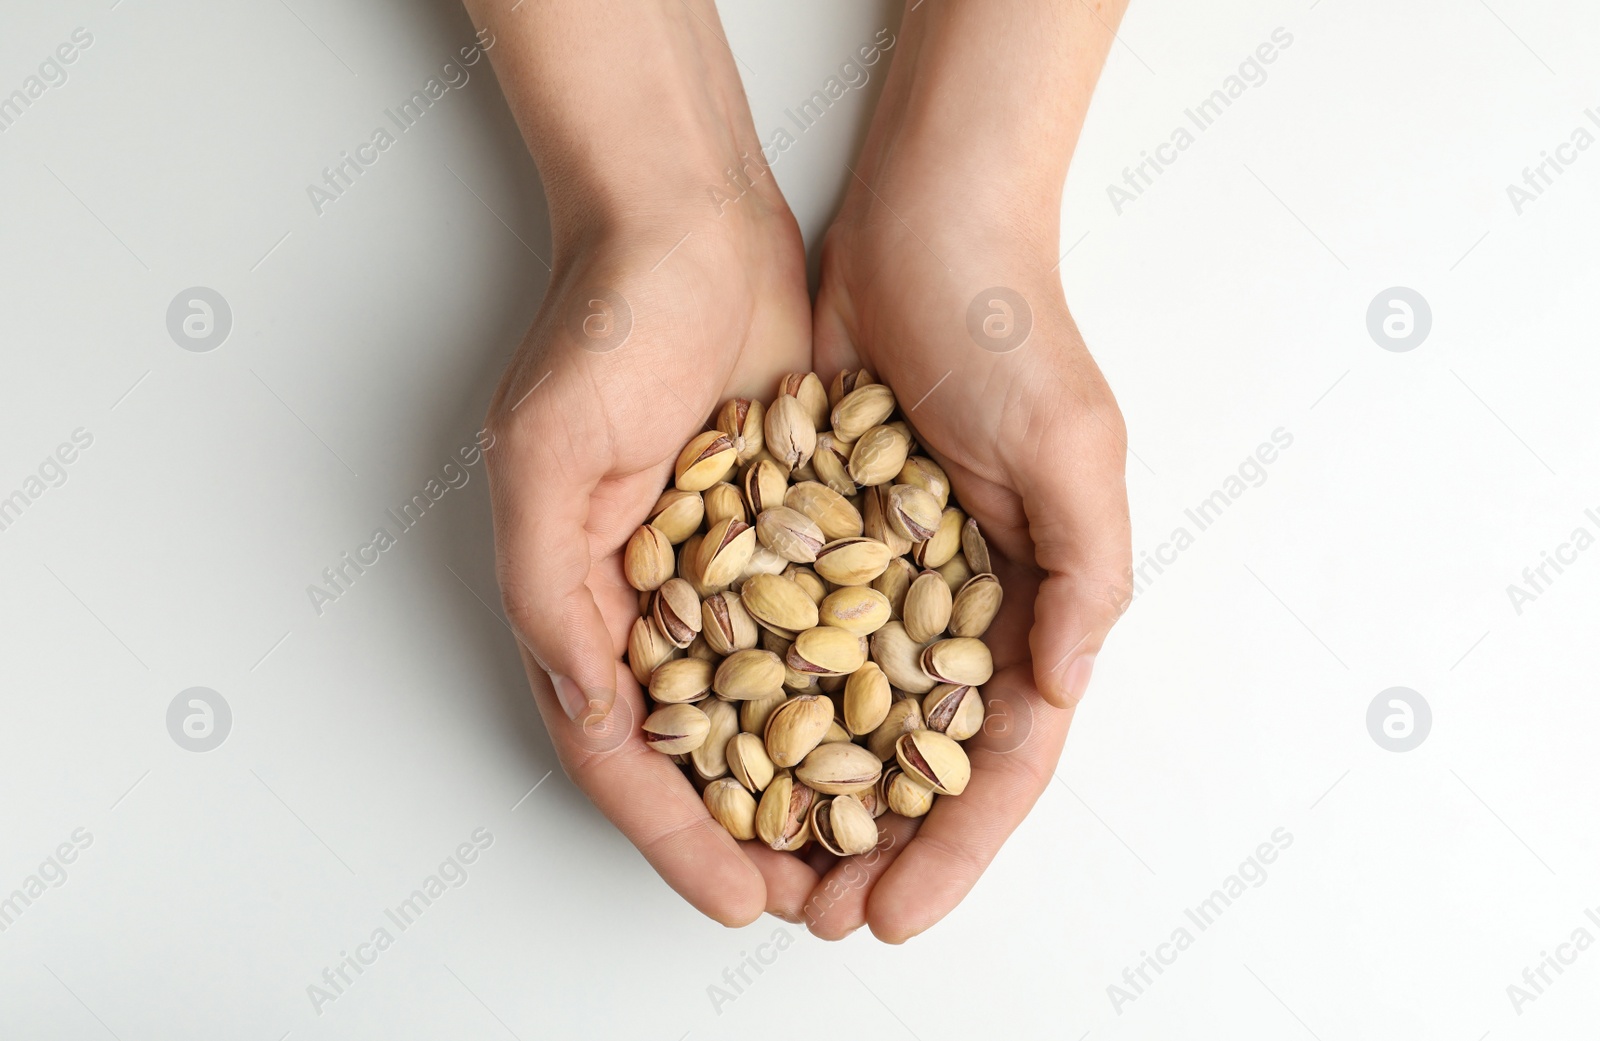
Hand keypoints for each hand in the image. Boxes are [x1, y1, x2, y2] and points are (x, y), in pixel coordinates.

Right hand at [469, 0, 827, 926]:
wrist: (691, 222)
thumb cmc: (605, 325)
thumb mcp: (547, 454)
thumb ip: (549, 588)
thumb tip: (587, 707)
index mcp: (582, 599)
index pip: (625, 750)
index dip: (674, 833)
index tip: (738, 898)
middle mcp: (655, 599)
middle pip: (703, 753)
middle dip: (753, 836)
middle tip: (817, 904)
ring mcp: (729, 569)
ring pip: (774, 709)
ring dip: (816, 787)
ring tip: (870, 854)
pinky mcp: (796, 530)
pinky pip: (830, 630)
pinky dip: (861, 691)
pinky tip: (911, 740)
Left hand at [802, 181, 1132, 940]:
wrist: (922, 231)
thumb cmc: (1010, 331)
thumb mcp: (1072, 449)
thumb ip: (1082, 574)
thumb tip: (1058, 691)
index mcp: (1033, 601)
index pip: (999, 756)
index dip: (956, 845)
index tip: (898, 912)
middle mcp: (959, 603)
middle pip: (919, 759)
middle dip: (880, 845)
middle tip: (822, 915)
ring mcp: (884, 576)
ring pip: (847, 717)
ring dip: (813, 798)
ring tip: (767, 865)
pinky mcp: (817, 537)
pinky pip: (786, 634)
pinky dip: (760, 704)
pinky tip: (719, 756)